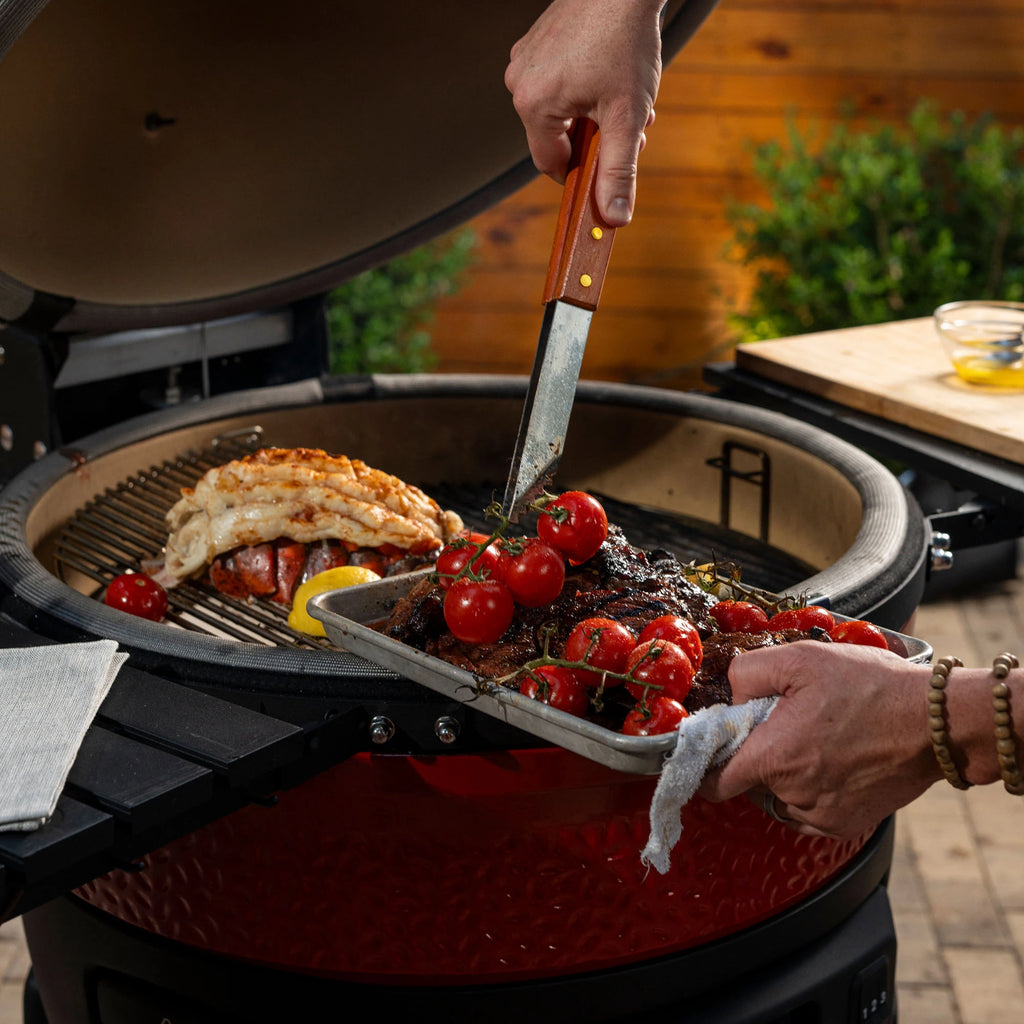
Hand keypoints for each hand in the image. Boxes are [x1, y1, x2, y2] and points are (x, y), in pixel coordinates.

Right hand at [505, 0, 665, 225]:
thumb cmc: (624, 40)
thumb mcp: (627, 116)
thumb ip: (618, 170)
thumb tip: (614, 217)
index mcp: (533, 105)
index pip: (550, 163)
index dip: (582, 174)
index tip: (606, 172)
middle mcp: (519, 83)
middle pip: (558, 137)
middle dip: (598, 139)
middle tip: (632, 129)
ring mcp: (525, 61)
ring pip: (562, 110)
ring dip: (597, 115)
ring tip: (627, 97)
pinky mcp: (537, 44)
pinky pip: (560, 83)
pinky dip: (587, 89)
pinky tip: (612, 74)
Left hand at [699, 641, 937, 837]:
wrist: (937, 722)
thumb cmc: (872, 687)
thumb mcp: (799, 658)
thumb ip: (747, 673)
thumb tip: (731, 698)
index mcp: (775, 757)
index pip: (715, 781)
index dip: (705, 765)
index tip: (710, 751)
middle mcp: (795, 795)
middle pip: (750, 781)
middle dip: (758, 753)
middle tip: (785, 723)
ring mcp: (822, 815)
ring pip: (779, 796)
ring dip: (785, 773)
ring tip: (818, 738)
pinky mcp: (846, 825)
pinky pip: (808, 810)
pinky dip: (811, 790)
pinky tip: (834, 759)